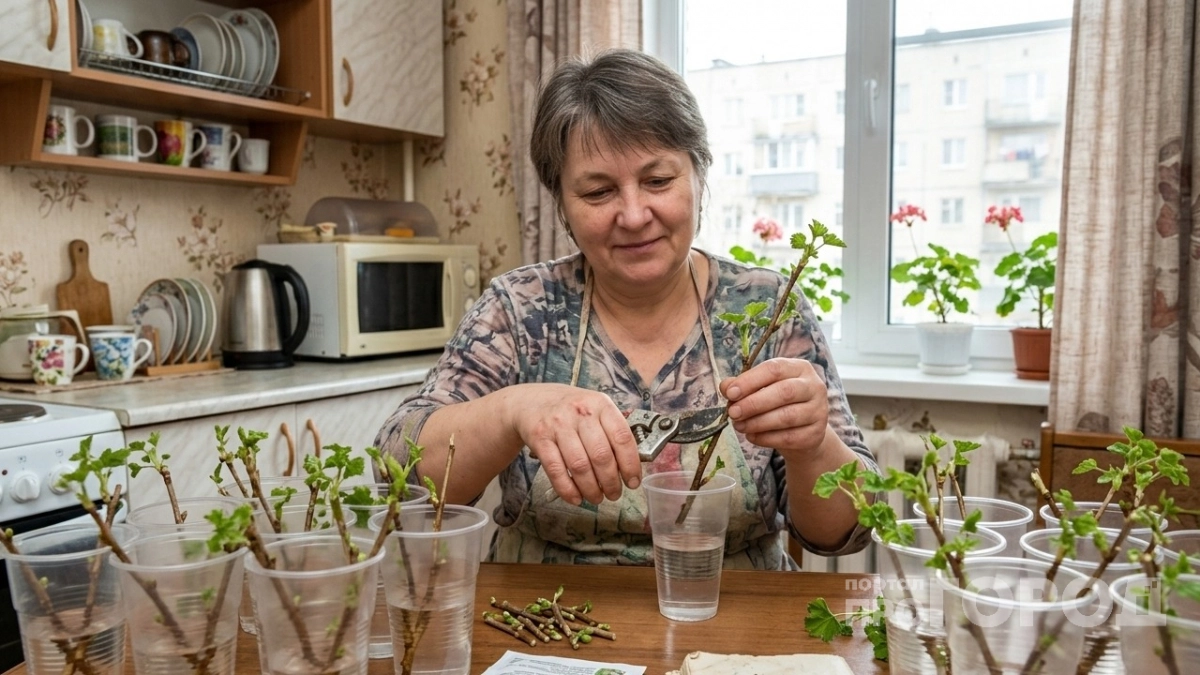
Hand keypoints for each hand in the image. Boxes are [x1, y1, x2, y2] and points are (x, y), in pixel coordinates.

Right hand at [507, 384, 641, 504]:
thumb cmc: (571, 410)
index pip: (622, 437)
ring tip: (597, 498)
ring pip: (580, 465)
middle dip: (611, 482)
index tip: (633, 482)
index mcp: (601, 404)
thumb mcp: (595, 409)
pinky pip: (556, 470)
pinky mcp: (540, 438)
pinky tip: (576, 498)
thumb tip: (630, 467)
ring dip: (591, 489)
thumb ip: (612, 432)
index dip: (630, 464)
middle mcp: (580, 412)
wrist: (531, 401)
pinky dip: (568, 489)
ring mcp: (558, 425)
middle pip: (601, 455)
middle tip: (614, 494)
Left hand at [719, 357, 828, 457]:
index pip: (774, 369)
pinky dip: (766, 438)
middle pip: (784, 392)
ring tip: (739, 426)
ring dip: (757, 422)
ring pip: (787, 416)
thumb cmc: (778, 404)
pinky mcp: (816, 434)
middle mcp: (814, 386)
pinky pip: (789, 437)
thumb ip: (744, 386)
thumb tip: (725, 387)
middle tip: (733, 413)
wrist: (803, 431)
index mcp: (799, 368)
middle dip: (754, 403)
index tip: (730, 393)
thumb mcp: (762, 389)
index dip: (750, 381)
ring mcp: (819, 411)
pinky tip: (752, 436)